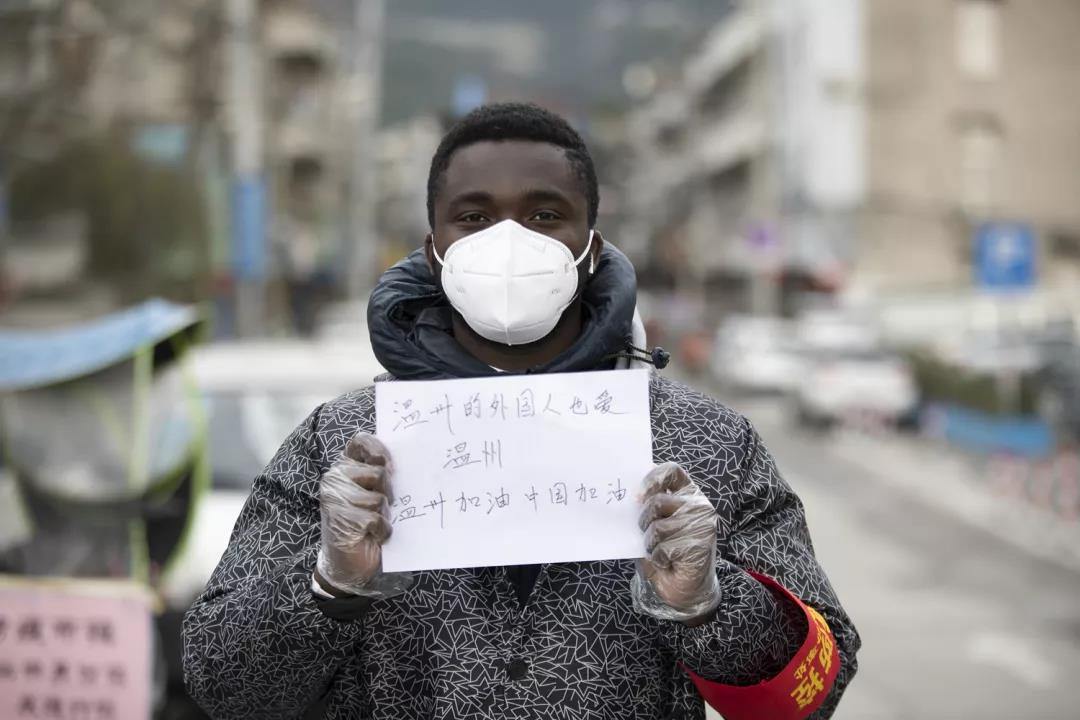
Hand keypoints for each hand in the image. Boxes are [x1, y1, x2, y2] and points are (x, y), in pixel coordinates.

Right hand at [315, 432, 411, 597]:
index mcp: (345, 467)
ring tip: (375, 524)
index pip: (361, 441)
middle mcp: (335, 478)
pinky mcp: (340, 518)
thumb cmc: (367, 525)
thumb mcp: (377, 494)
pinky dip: (382, 530)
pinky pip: (376, 518)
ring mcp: (335, 498)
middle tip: (383, 507)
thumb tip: (413, 460)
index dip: (380, 450)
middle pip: (378, 471)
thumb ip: (384, 474)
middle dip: (388, 491)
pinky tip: (373, 536)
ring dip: (385, 515)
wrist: (349, 565)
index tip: (392, 467)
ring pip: (379, 498)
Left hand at [631, 462, 720, 622]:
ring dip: (651, 543)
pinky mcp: (700, 545)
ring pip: (658, 526)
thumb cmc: (666, 554)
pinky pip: (663, 548)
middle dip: (643, 520)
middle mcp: (698, 505)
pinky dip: (658, 559)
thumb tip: (630, 495)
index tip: (636, 496)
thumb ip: (648, 508)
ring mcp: (702, 525)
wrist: (686, 590)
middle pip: (658, 500)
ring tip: (660, 552)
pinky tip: (668, 563)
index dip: (651, 479)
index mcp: (688, 494)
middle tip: (647, 535)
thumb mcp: (655, 526)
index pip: (671, 471)